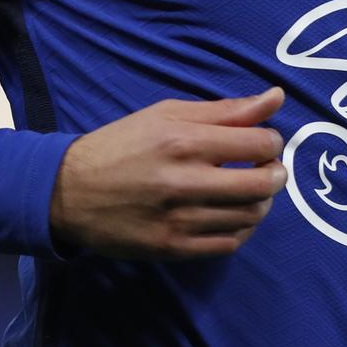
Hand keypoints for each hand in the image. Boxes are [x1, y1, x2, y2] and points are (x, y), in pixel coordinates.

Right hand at [50, 86, 288, 258]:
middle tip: (269, 169)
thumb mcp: (168, 114)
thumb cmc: (122, 144)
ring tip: (249, 191)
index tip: (265, 143)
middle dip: (276, 175)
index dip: (273, 142)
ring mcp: (179, 220)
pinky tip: (232, 215)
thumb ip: (225, 109)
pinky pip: (228, 244)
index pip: (259, 144)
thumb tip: (276, 97)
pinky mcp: (173, 249)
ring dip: (261, 202)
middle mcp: (185, 181)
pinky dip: (241, 229)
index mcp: (184, 141)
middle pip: (262, 185)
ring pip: (249, 216)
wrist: (69, 191)